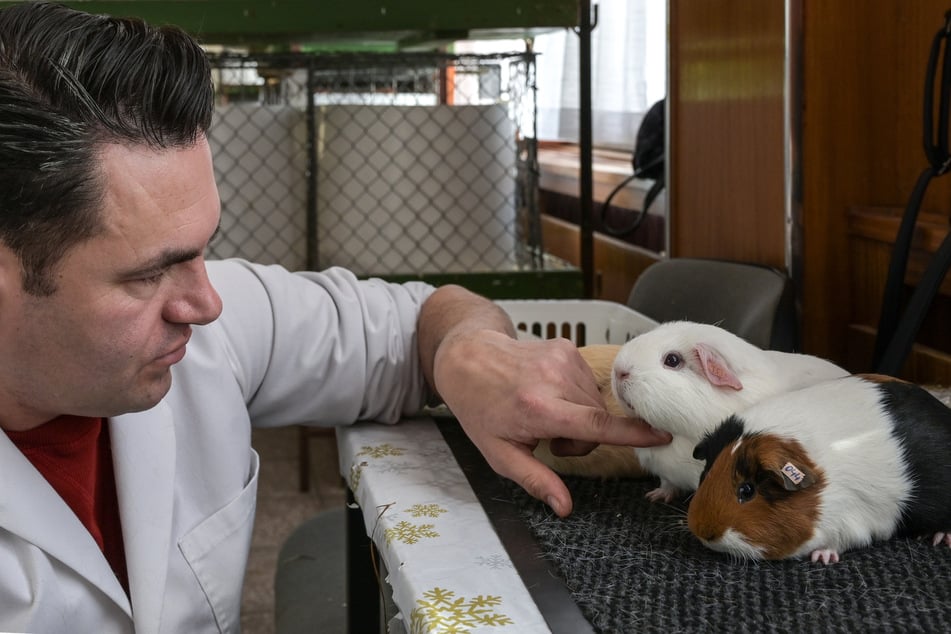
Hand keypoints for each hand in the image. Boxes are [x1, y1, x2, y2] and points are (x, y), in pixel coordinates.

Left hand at [432, 330, 670, 516]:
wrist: (468, 358)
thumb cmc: (480, 408)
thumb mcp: (499, 453)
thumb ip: (535, 480)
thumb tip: (564, 508)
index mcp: (538, 408)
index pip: (595, 424)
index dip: (631, 434)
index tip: (662, 435)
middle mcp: (554, 379)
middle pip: (597, 422)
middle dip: (580, 438)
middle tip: (548, 438)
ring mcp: (563, 359)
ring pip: (595, 404)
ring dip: (579, 417)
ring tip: (546, 413)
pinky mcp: (567, 349)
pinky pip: (588, 384)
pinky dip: (575, 395)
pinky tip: (549, 392)